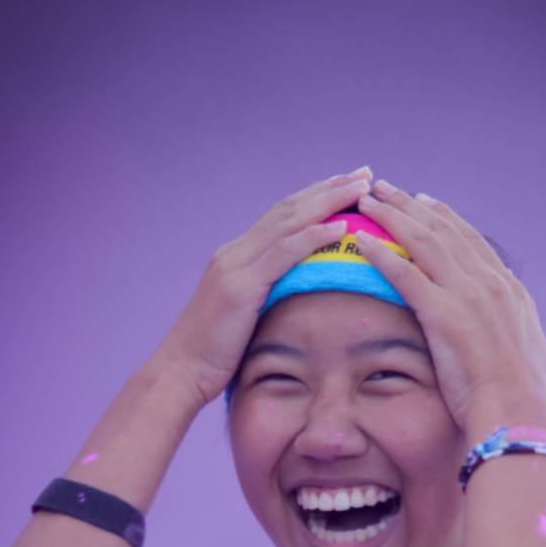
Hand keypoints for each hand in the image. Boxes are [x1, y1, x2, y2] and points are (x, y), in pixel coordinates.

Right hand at [158, 167, 374, 406]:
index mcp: (236, 257)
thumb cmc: (213, 359)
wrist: (180, 373)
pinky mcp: (240, 287)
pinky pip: (284, 253)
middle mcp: (235, 252)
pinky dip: (313, 236)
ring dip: (329, 201)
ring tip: (362, 187)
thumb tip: (298, 303)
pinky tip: (341, 226)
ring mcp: (235, 265)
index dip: (316, 198)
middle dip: (329, 188)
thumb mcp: (244, 321)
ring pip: (289, 221)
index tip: (349, 185)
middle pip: (289, 208)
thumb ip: (266, 301)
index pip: (282, 217)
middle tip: (365, 172)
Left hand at [351, 181, 545, 430]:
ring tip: (368, 200)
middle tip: (385, 189)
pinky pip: (404, 272)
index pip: (470, 241)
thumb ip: (517, 326)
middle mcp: (488, 282)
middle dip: (411, 206)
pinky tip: (360, 239)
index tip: (423, 202)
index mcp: (508, 290)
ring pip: (422, 240)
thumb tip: (515, 315)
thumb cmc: (519, 396)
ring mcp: (466, 294)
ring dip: (392, 215)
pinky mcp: (442, 313)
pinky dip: (380, 251)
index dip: (444, 218)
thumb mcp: (528, 350)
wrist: (516, 411)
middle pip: (443, 230)